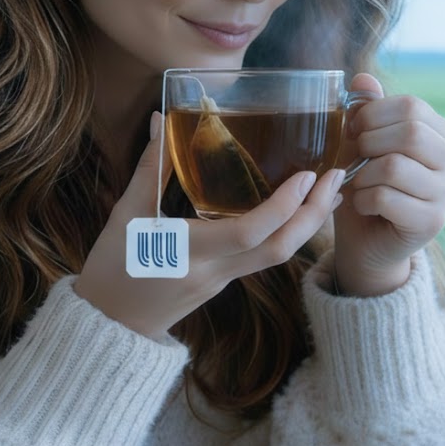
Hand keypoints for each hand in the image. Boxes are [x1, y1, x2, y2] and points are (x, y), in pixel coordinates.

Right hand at [74, 112, 344, 338]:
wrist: (108, 326)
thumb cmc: (111, 268)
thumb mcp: (126, 214)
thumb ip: (150, 167)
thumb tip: (161, 119)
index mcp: (189, 251)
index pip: (249, 232)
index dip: (282, 205)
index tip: (305, 175)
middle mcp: (215, 271)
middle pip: (279, 249)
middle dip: (312, 214)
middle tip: (336, 177)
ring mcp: (222, 281)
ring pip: (277, 256)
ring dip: (306, 224)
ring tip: (327, 190)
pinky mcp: (223, 283)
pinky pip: (263, 258)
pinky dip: (285, 232)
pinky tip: (294, 210)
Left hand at [333, 73, 444, 296]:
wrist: (366, 240)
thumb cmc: (364, 185)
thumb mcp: (361, 143)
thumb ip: (366, 111)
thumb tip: (363, 79)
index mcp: (441, 134)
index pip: (412, 106)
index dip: (373, 114)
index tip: (354, 129)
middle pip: (410, 133)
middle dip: (368, 142)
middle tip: (354, 158)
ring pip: (394, 167)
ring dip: (362, 175)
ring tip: (358, 185)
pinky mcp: (433, 222)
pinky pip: (386, 198)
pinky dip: (362, 200)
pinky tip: (363, 205)